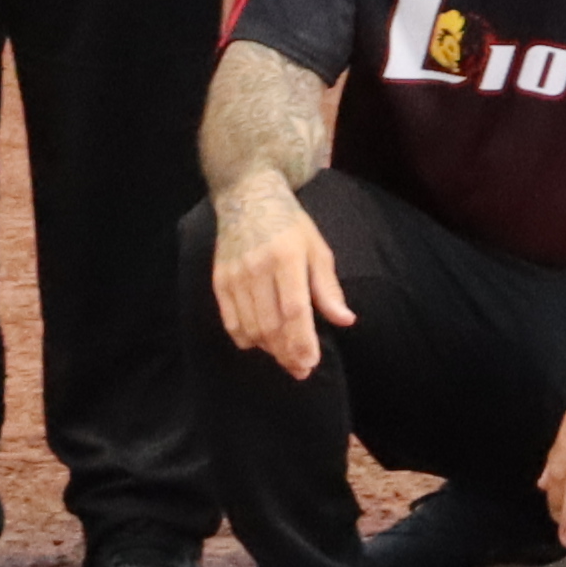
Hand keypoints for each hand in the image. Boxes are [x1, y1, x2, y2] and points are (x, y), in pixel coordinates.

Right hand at [210, 178, 353, 375]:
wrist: (247, 197)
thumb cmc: (290, 224)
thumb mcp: (317, 248)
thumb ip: (328, 287)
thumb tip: (346, 320)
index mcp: (287, 257)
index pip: (294, 310)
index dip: (302, 341)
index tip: (310, 363)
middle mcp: (258, 267)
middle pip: (271, 324)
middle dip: (287, 353)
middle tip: (301, 369)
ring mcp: (235, 274)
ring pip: (251, 327)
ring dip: (269, 349)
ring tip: (285, 357)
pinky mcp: (220, 280)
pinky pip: (231, 322)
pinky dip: (246, 339)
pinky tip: (260, 343)